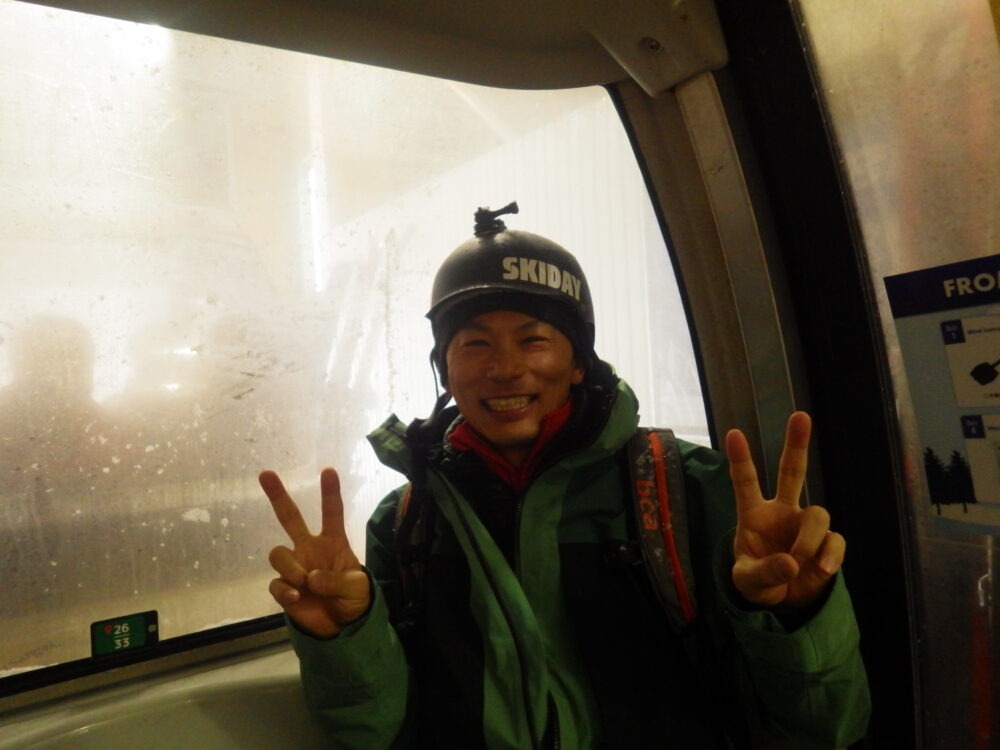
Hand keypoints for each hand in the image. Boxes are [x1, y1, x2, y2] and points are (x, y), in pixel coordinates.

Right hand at [261, 467, 369, 637]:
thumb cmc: (354, 598)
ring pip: (278, 553)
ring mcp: (295, 567)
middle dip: (278, 496)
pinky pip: (275, 583)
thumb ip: (336, 580)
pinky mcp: (284, 588)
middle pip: (290, 518)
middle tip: (265, 474)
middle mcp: (310, 549)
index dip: (330, 493)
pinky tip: (296, 597)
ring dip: (290, 567)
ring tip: (305, 583)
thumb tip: (310, 577)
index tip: (328, 471)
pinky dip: (284, 589)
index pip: (331, 513)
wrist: (343, 625)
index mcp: (333, 542)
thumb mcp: (356, 586)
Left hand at [725, 412, 844, 609]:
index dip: (740, 459)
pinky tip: (821, 569)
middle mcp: (782, 512)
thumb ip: (764, 572)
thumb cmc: (758, 580)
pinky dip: (830, 555)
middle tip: (800, 416)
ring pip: (818, 514)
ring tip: (799, 560)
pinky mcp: (827, 544)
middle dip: (796, 444)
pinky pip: (836, 540)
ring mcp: (806, 525)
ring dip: (809, 539)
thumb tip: (791, 564)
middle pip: (792, 471)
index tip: (733, 433)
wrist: (781, 601)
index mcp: (754, 514)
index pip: (745, 482)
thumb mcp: (748, 581)